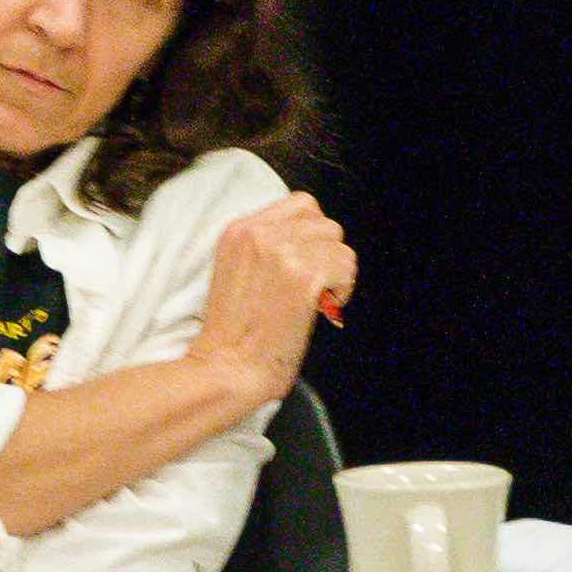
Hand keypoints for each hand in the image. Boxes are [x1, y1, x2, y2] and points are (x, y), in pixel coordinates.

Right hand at [193, 192, 352, 403]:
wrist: (226, 367)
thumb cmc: (233, 333)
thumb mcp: (235, 269)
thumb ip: (265, 245)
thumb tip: (310, 239)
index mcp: (239, 229)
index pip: (301, 204)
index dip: (313, 234)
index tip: (307, 262)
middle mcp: (259, 233)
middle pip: (325, 223)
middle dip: (327, 254)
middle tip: (313, 285)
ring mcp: (281, 252)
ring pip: (339, 244)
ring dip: (336, 273)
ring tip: (316, 298)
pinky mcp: (303, 277)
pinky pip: (345, 267)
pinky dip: (341, 291)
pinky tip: (321, 309)